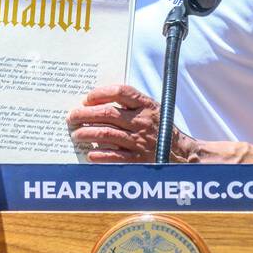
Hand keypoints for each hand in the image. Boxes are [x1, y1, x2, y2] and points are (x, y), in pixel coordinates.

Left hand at [67, 84, 195, 162]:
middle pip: (107, 113)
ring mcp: (139, 141)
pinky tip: (90, 153)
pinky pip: (113, 156)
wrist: (181, 153)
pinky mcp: (137, 159)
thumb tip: (98, 101)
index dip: (100, 93)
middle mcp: (141, 121)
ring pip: (105, 133)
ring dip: (86, 133)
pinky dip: (99, 154)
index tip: (87, 98)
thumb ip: (131, 102)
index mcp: (146, 106)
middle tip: (72, 117)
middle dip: (84, 114)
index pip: (121, 92)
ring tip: (76, 134)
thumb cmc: (161, 128)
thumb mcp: (152, 108)